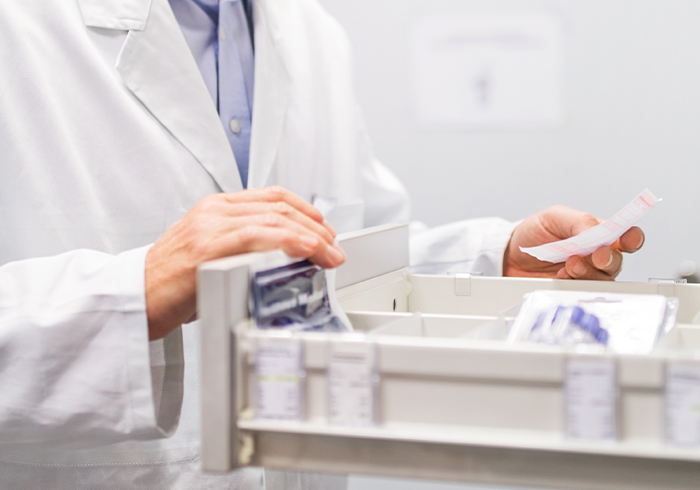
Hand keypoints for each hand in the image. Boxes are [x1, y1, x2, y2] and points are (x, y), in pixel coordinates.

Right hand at [145, 186, 344, 339]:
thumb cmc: (173, 281)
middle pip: (279, 207)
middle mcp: (214, 211)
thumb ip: (242, 244)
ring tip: (329, 254)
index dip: (305, 209)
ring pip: (274, 219)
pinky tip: (307, 249)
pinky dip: (288, 241)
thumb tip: (283, 255)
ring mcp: (210, 226)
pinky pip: (257, 236)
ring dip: (311, 237)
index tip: (324, 227)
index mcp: (215, 207)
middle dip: (316, 227)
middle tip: (334, 247)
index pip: (271, 196)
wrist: (136, 296)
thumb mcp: (210, 251)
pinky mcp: (207, 247)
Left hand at [503, 205, 644, 280]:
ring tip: (571, 264)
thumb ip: (579, 222)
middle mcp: (596, 255)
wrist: (509, 256)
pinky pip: (583, 291)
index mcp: (597, 233)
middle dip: (609, 258)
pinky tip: (561, 276)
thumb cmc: (534, 234)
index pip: (625, 236)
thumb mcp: (554, 218)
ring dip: (589, 272)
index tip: (627, 240)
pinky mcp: (572, 289)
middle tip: (595, 256)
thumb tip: (598, 230)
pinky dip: (574, 283)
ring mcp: (585, 274)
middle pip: (617, 260)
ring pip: (603, 279)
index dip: (632, 238)